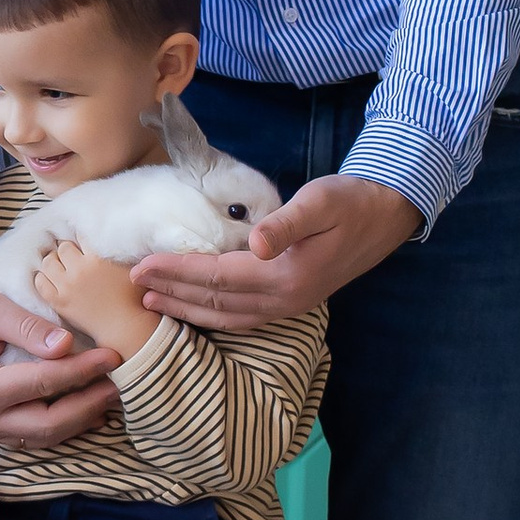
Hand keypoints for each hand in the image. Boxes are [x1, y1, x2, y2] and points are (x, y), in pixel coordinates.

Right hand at [0, 282, 120, 449]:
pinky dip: (64, 425)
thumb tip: (67, 346)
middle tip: (120, 383)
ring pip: (45, 437)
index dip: (82, 371)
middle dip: (89, 404)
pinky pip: (34, 436)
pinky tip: (88, 411)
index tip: (112, 355)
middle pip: (49, 424)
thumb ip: (27, 328)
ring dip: (81, 419)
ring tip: (111, 396)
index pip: (43, 384)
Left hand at [31, 238, 159, 355]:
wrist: (124, 327)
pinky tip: (48, 277)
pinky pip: (41, 283)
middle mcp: (79, 269)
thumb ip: (117, 252)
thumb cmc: (135, 298)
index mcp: (96, 258)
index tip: (81, 242)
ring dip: (53, 260)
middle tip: (71, 254)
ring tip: (59, 264)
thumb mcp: (131, 267)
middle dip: (66, 249)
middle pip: (63, 248)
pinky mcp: (58, 301)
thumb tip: (109, 238)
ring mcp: (66, 286)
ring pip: (48, 262)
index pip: (80, 236)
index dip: (80, 238)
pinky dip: (42, 277)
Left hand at [134, 170, 419, 333]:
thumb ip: (286, 223)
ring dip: (188, 309)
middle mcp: (286, 299)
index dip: (178, 273)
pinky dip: (212, 316)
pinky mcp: (292, 302)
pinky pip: (243, 318)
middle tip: (133, 285)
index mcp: (288, 275)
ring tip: (153, 302)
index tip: (142, 266)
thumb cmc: (349, 202)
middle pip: (217, 302)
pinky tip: (194, 310)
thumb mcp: (320, 202)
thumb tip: (256, 245)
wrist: (386, 216)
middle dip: (173, 294)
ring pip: (228, 316)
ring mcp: (290, 306)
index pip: (219, 278)